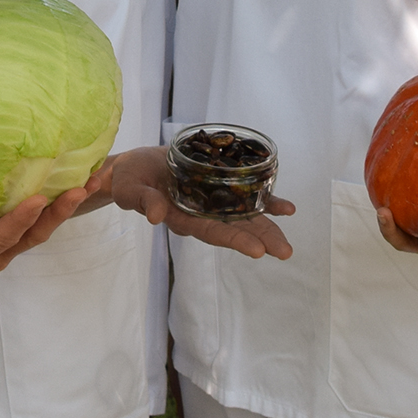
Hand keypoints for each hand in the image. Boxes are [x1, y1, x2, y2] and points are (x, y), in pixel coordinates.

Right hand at [0, 170, 88, 274]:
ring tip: (91, 180)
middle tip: (79, 189)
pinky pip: (47, 212)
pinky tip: (85, 176)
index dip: (19, 221)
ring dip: (69, 204)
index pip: (1, 239)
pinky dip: (65, 195)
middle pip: (33, 235)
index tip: (37, 199)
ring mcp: (14, 239)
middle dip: (58, 213)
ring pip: (46, 225)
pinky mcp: (24, 223)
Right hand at [101, 146, 294, 259]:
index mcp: (182, 219)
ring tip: (289, 239)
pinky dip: (267, 202)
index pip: (212, 232)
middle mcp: (202, 215)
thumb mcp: (129, 188)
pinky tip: (287, 209)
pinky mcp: (218, 188)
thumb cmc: (129, 179)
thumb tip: (155, 216)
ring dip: (269, 226)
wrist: (136, 166)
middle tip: (285, 251)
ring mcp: (212, 203)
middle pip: (235, 229)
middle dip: (261, 239)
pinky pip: (247, 196)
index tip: (258, 251)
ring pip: (245, 216)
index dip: (235, 240)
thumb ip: (143, 200)